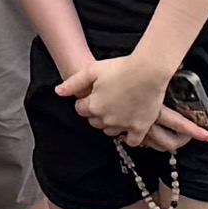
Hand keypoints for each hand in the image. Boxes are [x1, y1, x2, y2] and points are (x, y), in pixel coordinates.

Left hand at [61, 46, 196, 152]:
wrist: (149, 71)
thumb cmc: (121, 67)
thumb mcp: (93, 70)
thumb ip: (74, 83)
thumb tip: (58, 92)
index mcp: (93, 106)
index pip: (81, 110)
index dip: (86, 100)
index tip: (94, 93)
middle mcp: (106, 119)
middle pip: (95, 121)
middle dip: (97, 112)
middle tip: (108, 99)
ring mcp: (123, 125)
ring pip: (110, 131)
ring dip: (112, 123)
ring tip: (119, 109)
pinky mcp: (140, 128)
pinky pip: (132, 141)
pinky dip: (130, 136)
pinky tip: (130, 127)